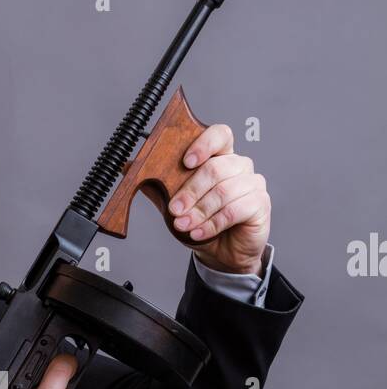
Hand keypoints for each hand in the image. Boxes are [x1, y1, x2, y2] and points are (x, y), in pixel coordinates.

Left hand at [167, 122, 270, 273]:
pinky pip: (235, 210)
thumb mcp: (174, 206)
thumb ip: (156, 186)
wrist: (221, 253)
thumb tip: (128, 167)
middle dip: (190, 191)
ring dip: (200, 211)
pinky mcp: (260, 204)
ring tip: (185, 225)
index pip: (219, 135)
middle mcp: (239, 166)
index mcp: (220, 156)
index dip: (203, 144)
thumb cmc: (201, 223)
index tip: (185, 162)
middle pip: (216, 168)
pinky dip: (213, 223)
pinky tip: (200, 232)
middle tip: (175, 210)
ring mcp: (253, 183)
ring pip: (224, 191)